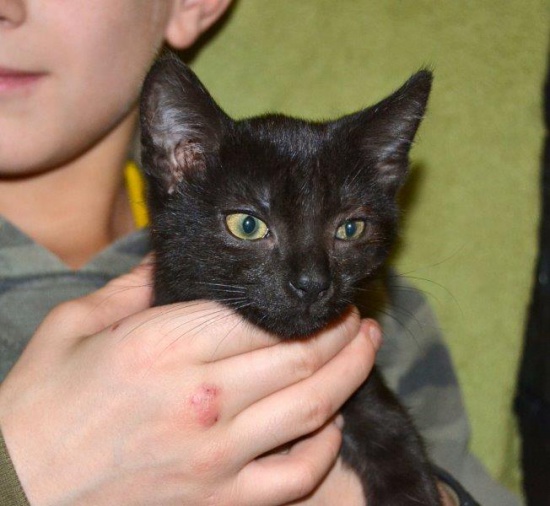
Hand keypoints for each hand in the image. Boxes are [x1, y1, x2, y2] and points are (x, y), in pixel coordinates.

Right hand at [0, 262, 378, 505]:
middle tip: (358, 317)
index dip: (304, 303)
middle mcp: (200, 398)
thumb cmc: (40, 404)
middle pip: (300, 356)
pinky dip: (323, 449)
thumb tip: (174, 259)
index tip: (323, 294)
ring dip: (350, 375)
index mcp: (163, 345)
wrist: (16, 490)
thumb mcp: (75, 327)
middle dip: (343, 332)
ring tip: (365, 351)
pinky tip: (328, 425)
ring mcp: (214, 455)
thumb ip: (134, 288)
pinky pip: (293, 478)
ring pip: (311, 409)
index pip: (261, 315)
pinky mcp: (216, 499)